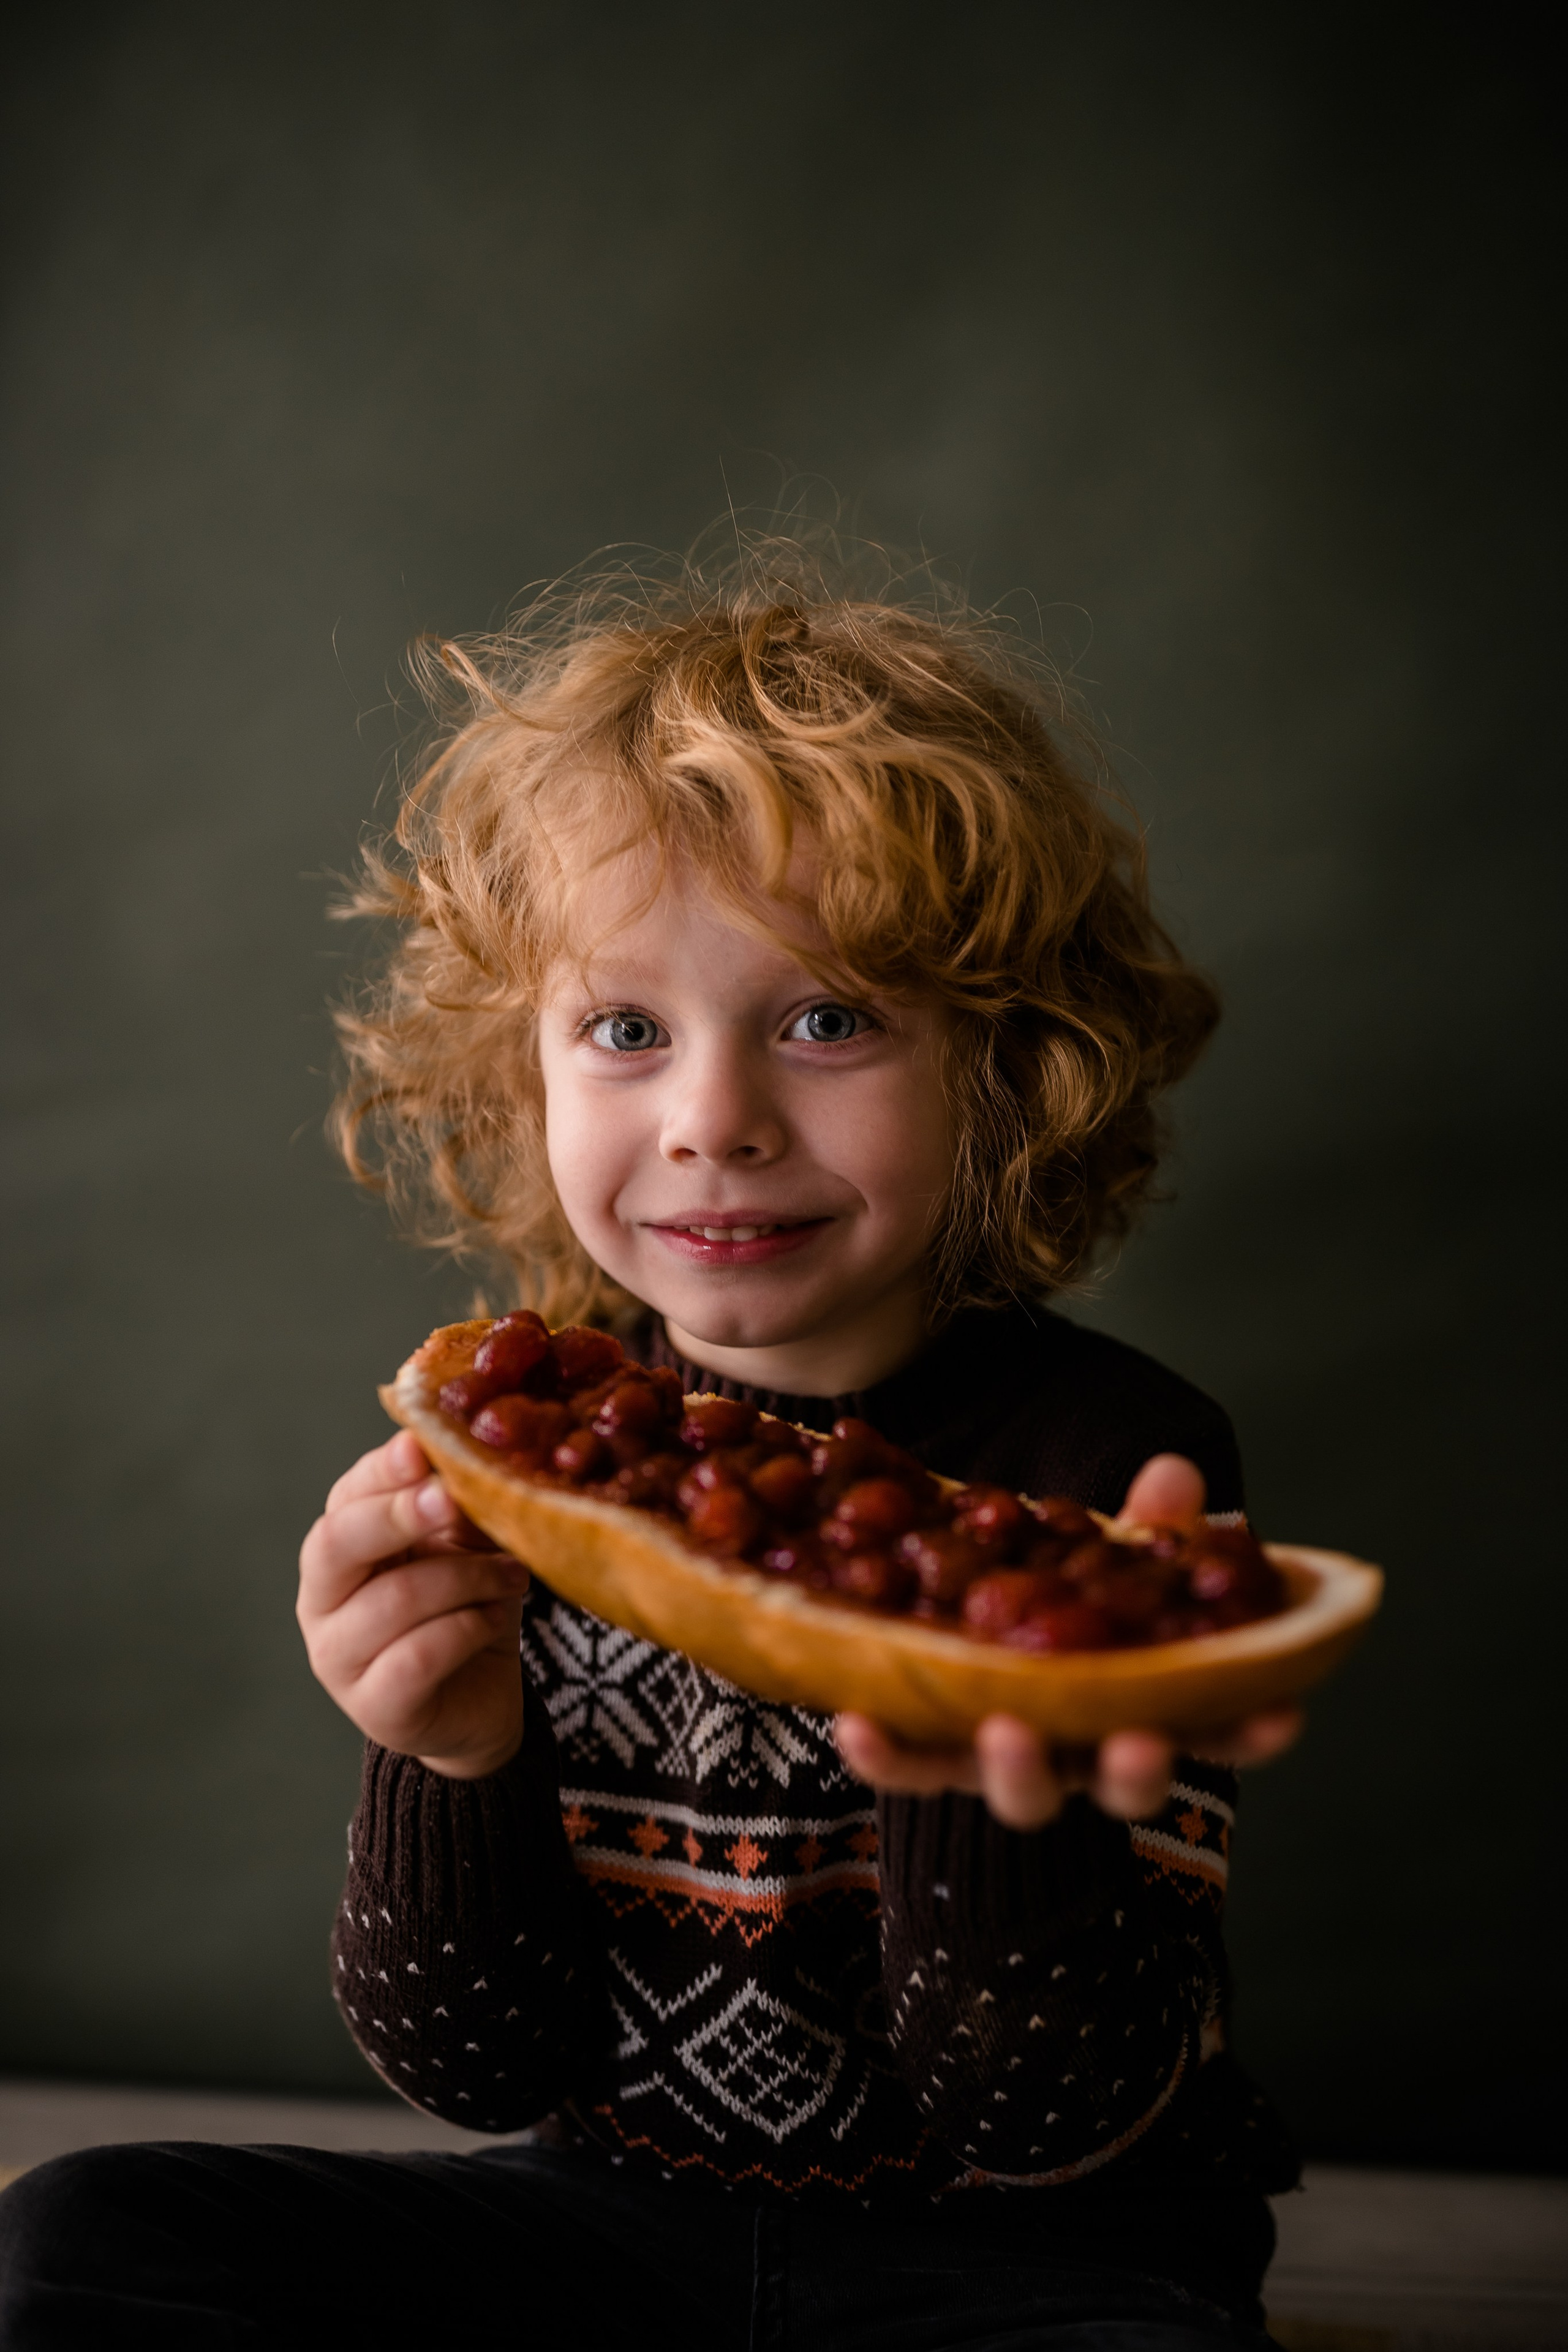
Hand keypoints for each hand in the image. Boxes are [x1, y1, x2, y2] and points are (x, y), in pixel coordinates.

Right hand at [297, 1428, 528, 1779]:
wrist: (479, 1699)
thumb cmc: (464, 1608)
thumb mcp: (466, 1546)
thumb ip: (457, 1504)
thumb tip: (464, 1451)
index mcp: (338, 1549)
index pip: (345, 1497)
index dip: (382, 1471)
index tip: (420, 1449)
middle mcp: (321, 1602)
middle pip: (338, 1543)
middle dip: (400, 1514)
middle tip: (454, 1500)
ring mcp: (338, 1658)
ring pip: (394, 1599)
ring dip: (467, 1579)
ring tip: (512, 1574)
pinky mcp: (374, 1708)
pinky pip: (418, 1656)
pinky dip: (468, 1628)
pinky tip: (496, 1617)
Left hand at [833, 1453, 1302, 1828]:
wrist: (959, 1626)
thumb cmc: (1059, 1599)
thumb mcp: (1103, 1558)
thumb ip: (1141, 1530)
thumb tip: (1174, 1475)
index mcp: (1142, 1702)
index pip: (1211, 1728)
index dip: (1250, 1730)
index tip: (1283, 1715)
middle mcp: (1083, 1749)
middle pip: (1120, 1785)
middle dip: (1134, 1771)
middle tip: (1135, 1743)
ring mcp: (1007, 1761)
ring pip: (1023, 1792)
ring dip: (1016, 1770)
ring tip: (1004, 1730)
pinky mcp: (930, 1755)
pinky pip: (908, 1767)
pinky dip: (886, 1753)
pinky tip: (858, 1722)